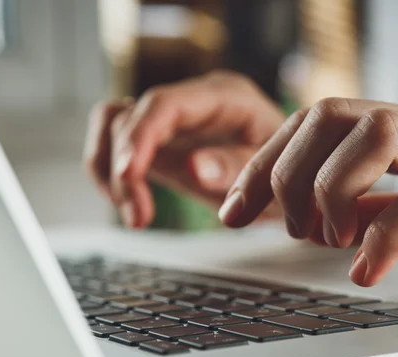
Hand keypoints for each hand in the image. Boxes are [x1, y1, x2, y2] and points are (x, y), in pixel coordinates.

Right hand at [83, 70, 284, 227]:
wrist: (289, 174)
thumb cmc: (287, 169)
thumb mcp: (275, 173)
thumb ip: (238, 167)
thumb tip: (194, 168)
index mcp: (225, 97)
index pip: (165, 104)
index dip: (139, 137)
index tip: (128, 176)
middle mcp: (193, 101)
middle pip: (133, 116)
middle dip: (124, 168)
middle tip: (138, 217)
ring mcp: (174, 119)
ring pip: (114, 122)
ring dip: (108, 166)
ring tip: (132, 212)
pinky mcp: (162, 140)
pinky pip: (117, 140)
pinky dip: (108, 168)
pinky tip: (126, 199)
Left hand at [219, 98, 397, 291]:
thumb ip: (379, 206)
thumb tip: (328, 217)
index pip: (317, 120)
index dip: (265, 161)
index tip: (234, 207)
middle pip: (334, 114)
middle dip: (287, 172)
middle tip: (286, 229)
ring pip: (379, 134)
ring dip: (332, 191)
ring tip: (327, 240)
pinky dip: (385, 237)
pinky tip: (366, 270)